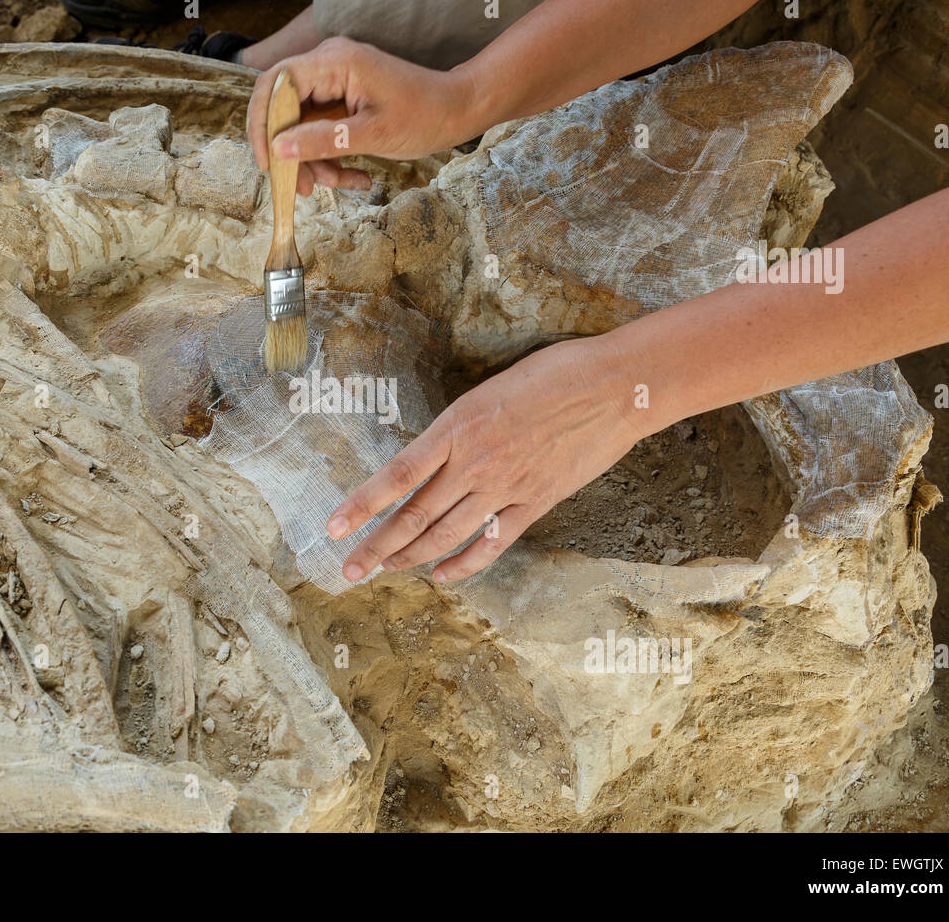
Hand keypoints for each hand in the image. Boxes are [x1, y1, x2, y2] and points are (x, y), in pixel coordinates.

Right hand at [246, 36, 479, 194]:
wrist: (457, 111)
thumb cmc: (423, 115)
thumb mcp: (372, 134)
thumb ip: (323, 140)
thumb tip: (280, 150)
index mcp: (334, 62)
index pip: (275, 84)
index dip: (263, 123)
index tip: (269, 162)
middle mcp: (328, 66)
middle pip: (284, 109)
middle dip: (292, 153)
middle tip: (303, 187)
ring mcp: (335, 83)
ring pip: (301, 126)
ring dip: (315, 161)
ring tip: (340, 183)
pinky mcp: (342, 101)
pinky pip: (320, 132)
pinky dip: (330, 158)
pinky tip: (354, 177)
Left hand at [326, 335, 650, 582]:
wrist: (615, 386)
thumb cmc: (554, 373)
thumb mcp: (488, 390)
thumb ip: (458, 428)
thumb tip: (432, 455)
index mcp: (457, 426)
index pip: (396, 474)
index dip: (361, 504)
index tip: (333, 527)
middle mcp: (475, 462)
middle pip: (413, 515)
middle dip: (375, 547)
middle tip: (348, 570)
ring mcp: (505, 487)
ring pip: (445, 535)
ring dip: (409, 558)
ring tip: (383, 571)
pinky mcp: (534, 503)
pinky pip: (490, 544)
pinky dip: (462, 564)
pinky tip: (442, 575)